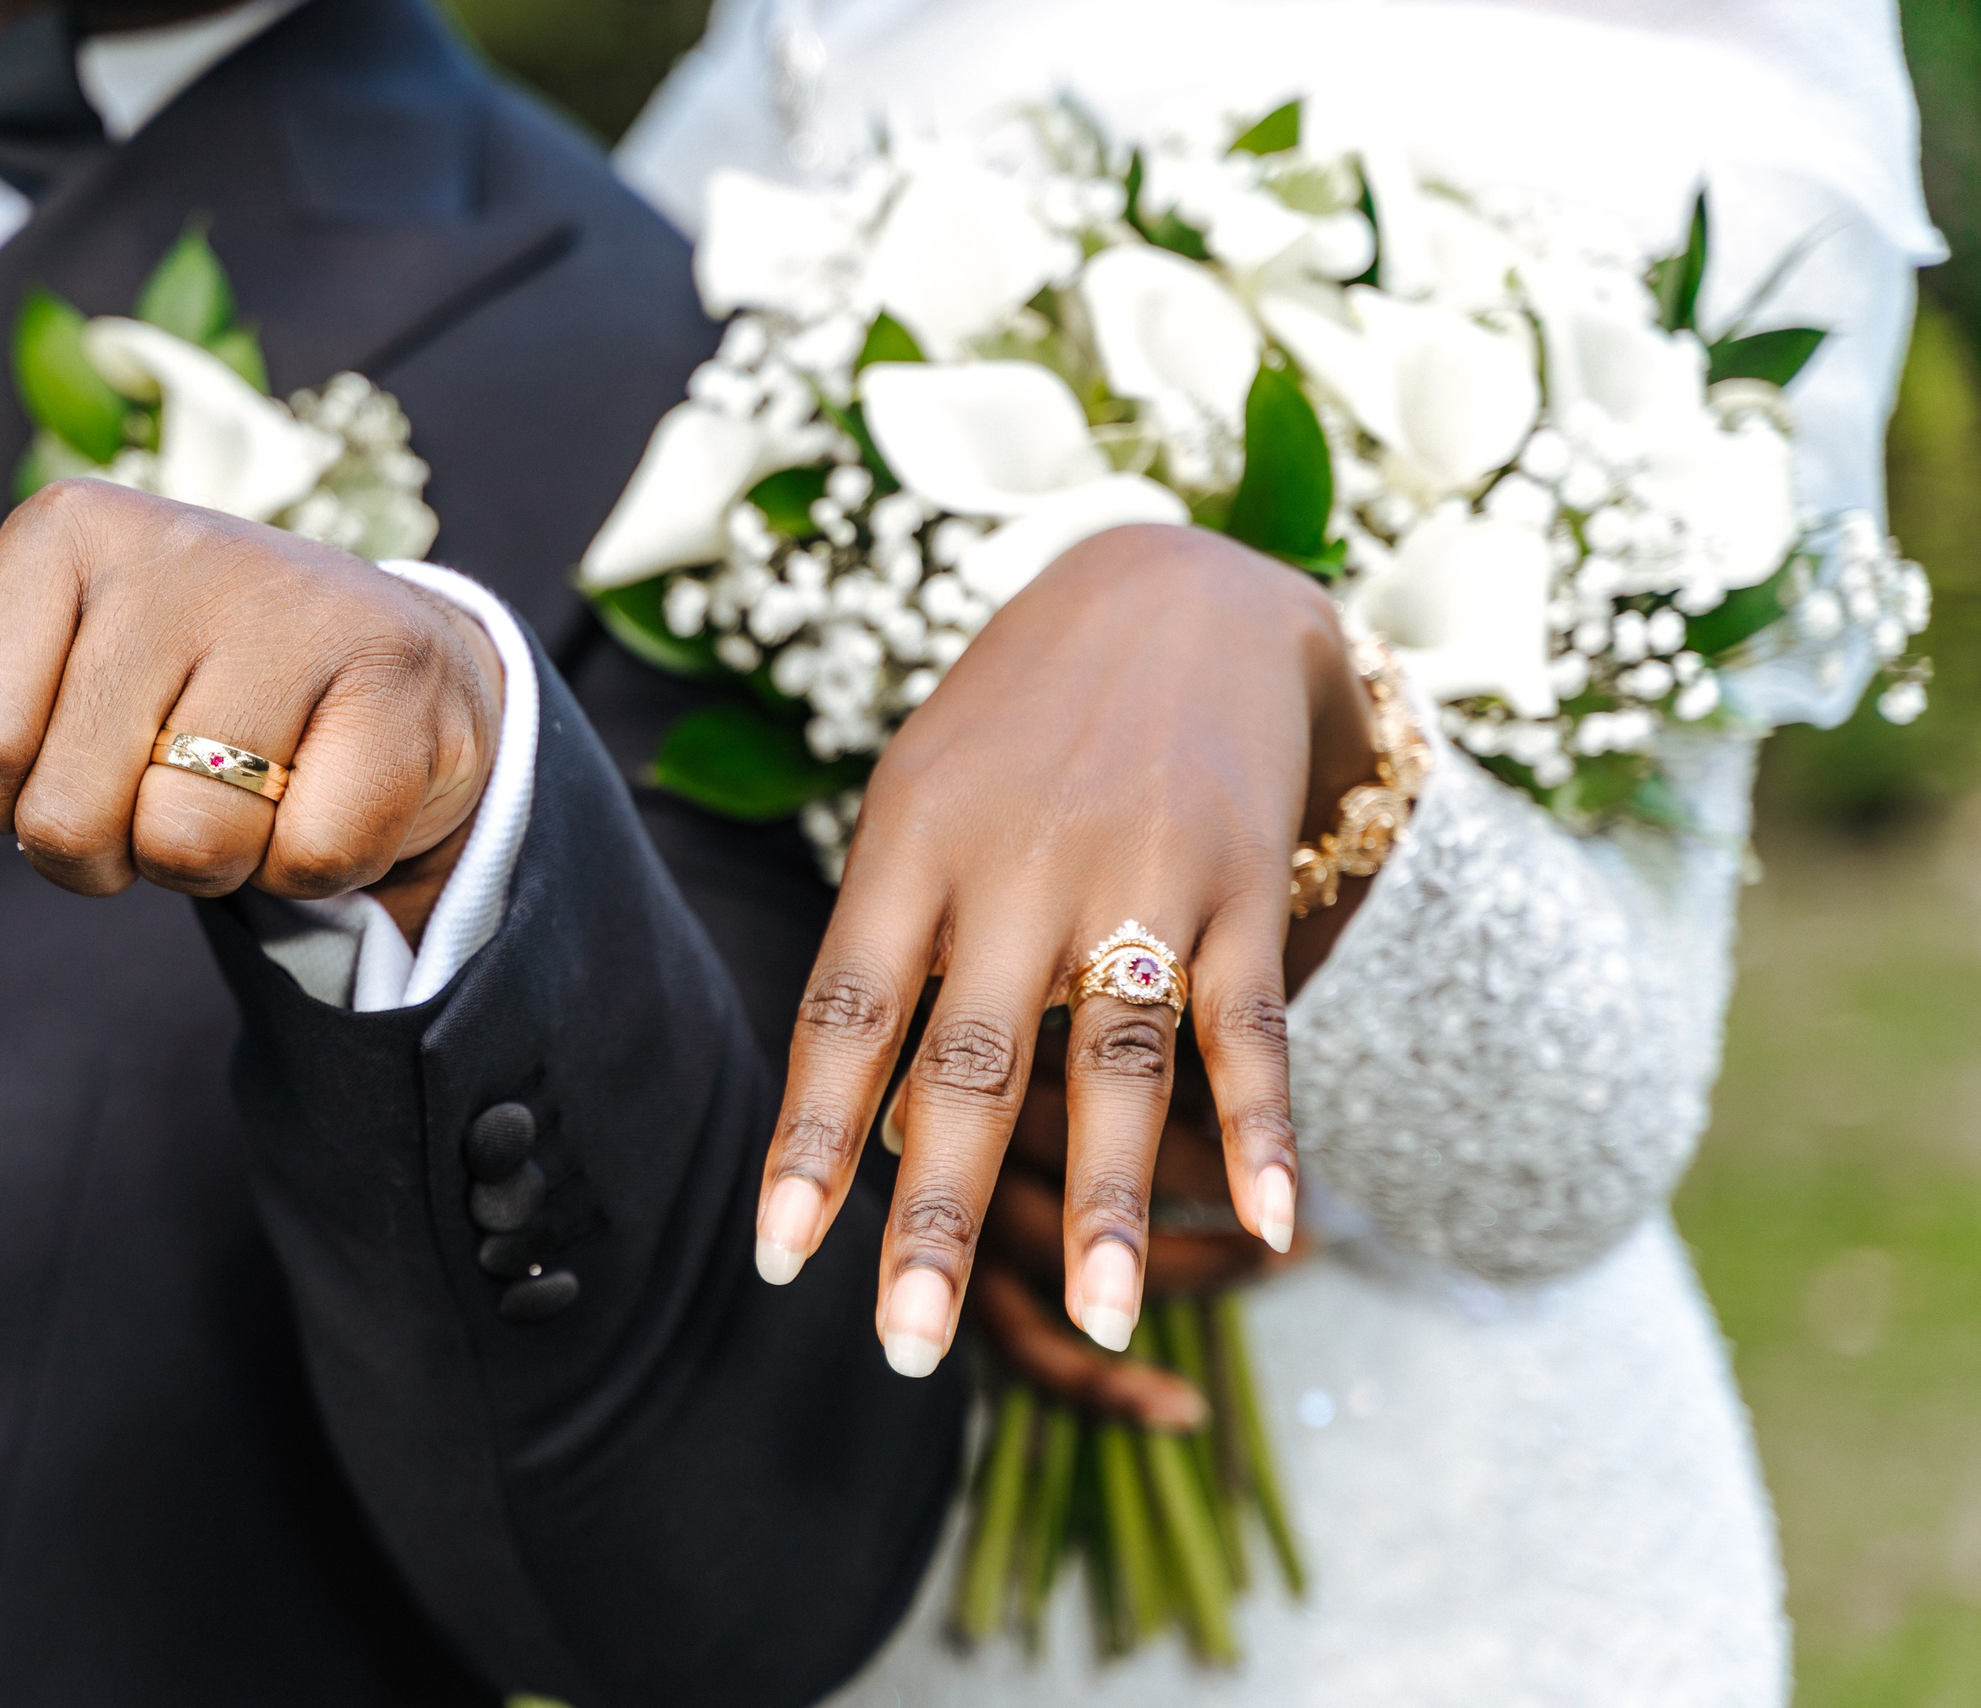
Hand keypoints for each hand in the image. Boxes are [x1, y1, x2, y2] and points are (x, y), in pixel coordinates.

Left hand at [0, 480, 502, 937]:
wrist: (384, 667)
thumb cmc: (179, 693)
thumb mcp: (24, 718)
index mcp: (64, 531)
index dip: (11, 795)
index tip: (74, 752)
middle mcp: (179, 543)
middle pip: (70, 813)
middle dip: (112, 849)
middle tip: (169, 784)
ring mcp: (298, 604)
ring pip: (188, 845)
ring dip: (214, 864)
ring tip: (254, 787)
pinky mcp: (396, 674)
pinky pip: (309, 859)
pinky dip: (310, 865)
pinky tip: (327, 787)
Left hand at [752, 524, 1375, 1376]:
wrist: (1179, 582)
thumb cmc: (1019, 720)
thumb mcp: (924, 793)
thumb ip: (898, 940)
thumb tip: (885, 1127)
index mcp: (910, 843)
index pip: (845, 1014)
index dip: (811, 1141)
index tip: (783, 1257)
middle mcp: (1016, 864)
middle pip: (967, 1062)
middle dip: (937, 1215)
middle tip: (906, 1344)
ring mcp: (1137, 872)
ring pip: (1115, 1059)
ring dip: (1115, 1204)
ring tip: (1110, 1329)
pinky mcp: (1240, 881)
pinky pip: (1251, 1023)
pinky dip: (1266, 1126)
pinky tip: (1275, 1226)